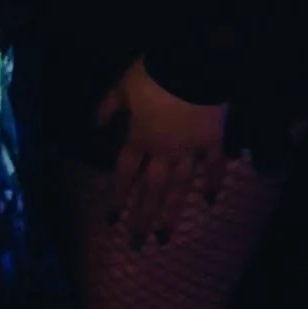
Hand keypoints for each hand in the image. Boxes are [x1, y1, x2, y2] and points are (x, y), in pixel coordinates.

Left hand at [97, 59, 227, 243]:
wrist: (193, 65)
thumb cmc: (155, 74)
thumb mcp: (124, 85)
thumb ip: (109, 107)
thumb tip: (94, 126)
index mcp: (140, 137)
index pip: (124, 173)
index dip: (117, 196)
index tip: (111, 221)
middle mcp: (163, 151)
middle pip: (150, 189)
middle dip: (142, 217)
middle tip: (138, 244)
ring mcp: (189, 149)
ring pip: (179, 186)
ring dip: (171, 212)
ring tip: (165, 236)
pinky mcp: (212, 140)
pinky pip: (213, 165)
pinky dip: (213, 182)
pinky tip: (210, 200)